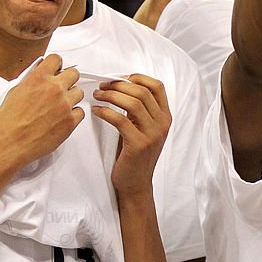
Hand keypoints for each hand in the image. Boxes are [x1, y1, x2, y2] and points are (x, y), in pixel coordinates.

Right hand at [0, 55, 84, 169]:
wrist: (10, 142)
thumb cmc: (9, 120)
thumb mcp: (15, 91)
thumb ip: (32, 79)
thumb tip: (40, 72)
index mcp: (39, 78)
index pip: (57, 59)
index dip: (57, 65)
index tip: (57, 69)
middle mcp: (54, 89)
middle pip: (74, 74)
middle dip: (68, 79)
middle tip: (61, 87)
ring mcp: (65, 105)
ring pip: (79, 92)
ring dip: (71, 97)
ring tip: (59, 106)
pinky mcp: (70, 121)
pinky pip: (80, 112)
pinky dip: (73, 114)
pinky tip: (62, 117)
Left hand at [91, 73, 170, 197]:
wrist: (136, 184)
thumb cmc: (134, 154)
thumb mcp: (143, 129)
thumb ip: (140, 110)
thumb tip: (121, 86)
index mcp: (165, 117)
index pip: (157, 86)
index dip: (138, 78)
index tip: (119, 78)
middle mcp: (162, 124)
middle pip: (142, 92)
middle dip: (118, 85)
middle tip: (102, 86)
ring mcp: (152, 134)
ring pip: (132, 102)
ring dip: (111, 95)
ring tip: (97, 95)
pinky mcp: (138, 145)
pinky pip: (120, 120)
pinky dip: (105, 111)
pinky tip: (96, 111)